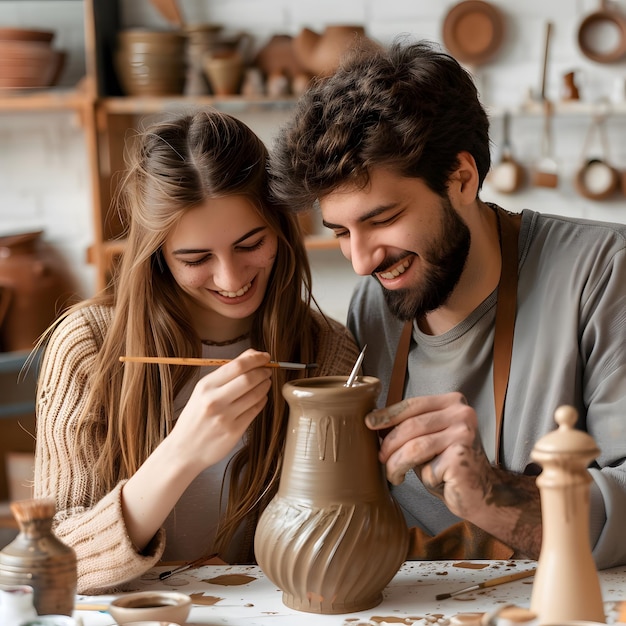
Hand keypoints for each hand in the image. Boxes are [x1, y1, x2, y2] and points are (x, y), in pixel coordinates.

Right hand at [169, 348, 272, 471]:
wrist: (183, 450)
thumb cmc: (195, 417)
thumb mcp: (203, 391)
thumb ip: (226, 372)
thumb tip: (251, 354)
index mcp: (205, 386)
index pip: (237, 365)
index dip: (256, 358)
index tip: (265, 356)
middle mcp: (214, 400)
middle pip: (249, 378)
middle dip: (263, 371)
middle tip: (268, 370)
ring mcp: (225, 417)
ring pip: (255, 394)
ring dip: (265, 385)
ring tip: (266, 382)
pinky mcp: (234, 431)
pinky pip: (255, 411)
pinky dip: (262, 401)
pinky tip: (261, 398)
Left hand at [365, 391, 495, 518]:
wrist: (481, 494)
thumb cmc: (449, 466)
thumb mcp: (427, 439)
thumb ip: (410, 427)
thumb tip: (374, 422)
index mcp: (453, 402)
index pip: (413, 404)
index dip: (388, 414)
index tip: (369, 422)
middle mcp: (462, 413)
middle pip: (411, 425)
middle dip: (389, 443)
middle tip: (381, 458)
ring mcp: (464, 433)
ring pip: (415, 446)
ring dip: (397, 463)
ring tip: (393, 474)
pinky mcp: (462, 456)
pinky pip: (427, 465)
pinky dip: (420, 476)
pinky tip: (427, 481)